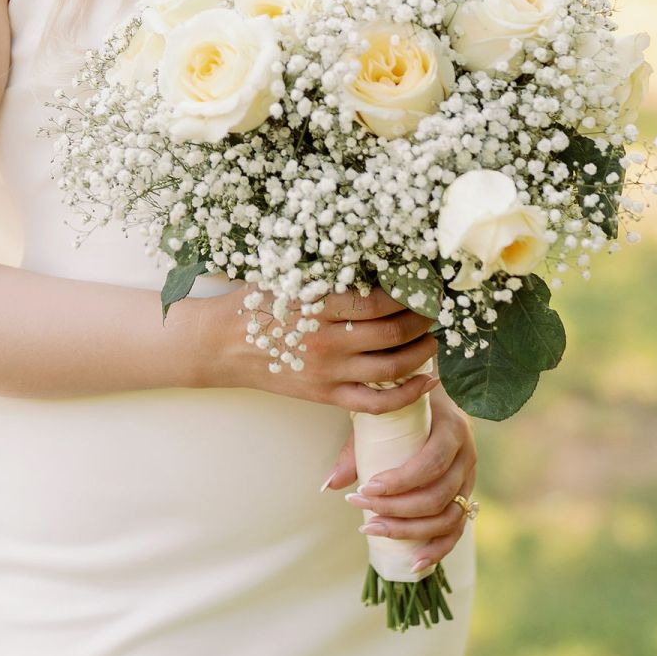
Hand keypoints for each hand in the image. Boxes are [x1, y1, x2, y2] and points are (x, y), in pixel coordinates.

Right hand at [183, 280, 441, 413]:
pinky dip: (407, 394)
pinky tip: (426, 380)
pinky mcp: (326, 396)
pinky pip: (376, 403)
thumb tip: (369, 252)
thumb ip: (325, 271)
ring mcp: (328, 372)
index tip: (423, 285)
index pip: (378, 301)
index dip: (408, 295)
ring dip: (421, 353)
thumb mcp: (287, 276)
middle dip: (422, 320)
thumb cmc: (255, 303)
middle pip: (392, 332)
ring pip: (391, 367)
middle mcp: (328, 341)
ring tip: (432, 339)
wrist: (221, 344)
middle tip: (434, 309)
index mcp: (319, 306)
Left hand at [322, 390, 477, 574]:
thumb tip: (331, 485)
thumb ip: (357, 449)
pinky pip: (457, 531)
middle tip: (361, 509)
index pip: (432, 463)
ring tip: (373, 529)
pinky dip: (436, 550)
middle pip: (438, 496)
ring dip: (409, 531)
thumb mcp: (382, 418)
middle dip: (397, 509)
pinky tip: (414, 563)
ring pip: (448, 518)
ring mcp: (469, 480)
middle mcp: (467, 456)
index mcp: (453, 428)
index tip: (367, 489)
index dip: (401, 482)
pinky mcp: (465, 498)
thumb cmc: (404, 410)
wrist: (435, 400)